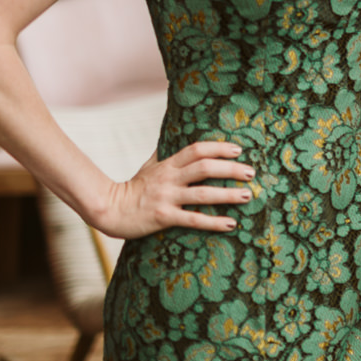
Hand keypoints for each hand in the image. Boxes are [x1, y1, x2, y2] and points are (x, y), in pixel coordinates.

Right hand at [94, 141, 254, 238]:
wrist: (109, 210)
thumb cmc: (132, 189)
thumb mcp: (148, 166)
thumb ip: (163, 154)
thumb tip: (172, 136)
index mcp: (167, 164)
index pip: (196, 149)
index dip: (218, 147)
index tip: (239, 149)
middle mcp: (169, 179)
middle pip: (204, 168)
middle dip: (230, 169)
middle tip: (251, 173)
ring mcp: (166, 198)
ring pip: (202, 194)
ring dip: (227, 195)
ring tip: (247, 195)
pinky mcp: (163, 217)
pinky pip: (193, 220)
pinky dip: (213, 222)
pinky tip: (231, 224)